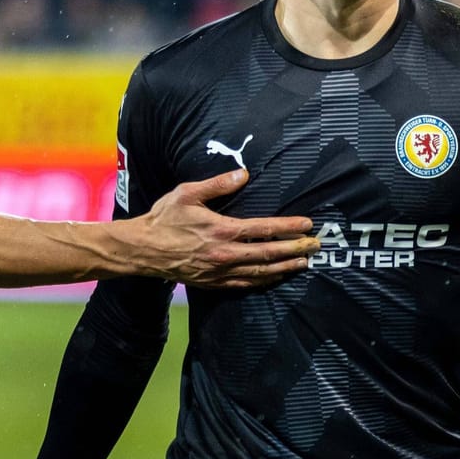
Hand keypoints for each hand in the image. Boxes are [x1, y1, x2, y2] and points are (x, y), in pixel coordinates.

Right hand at [132, 170, 318, 287]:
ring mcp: (220, 272)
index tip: (307, 225)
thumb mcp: (188, 193)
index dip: (289, 227)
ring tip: (303, 263)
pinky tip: (275, 277)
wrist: (143, 249)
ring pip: (260, 273)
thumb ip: (218, 184)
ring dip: (284, 268)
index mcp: (222, 230)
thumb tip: (244, 173)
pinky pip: (245, 285)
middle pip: (269, 254)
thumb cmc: (164, 218)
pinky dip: (264, 281)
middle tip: (316, 246)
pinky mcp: (214, 283)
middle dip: (295, 250)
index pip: (264, 229)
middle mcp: (225, 254)